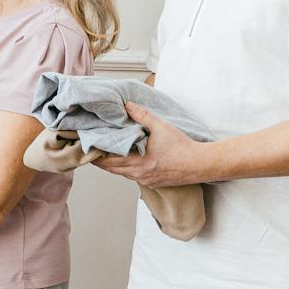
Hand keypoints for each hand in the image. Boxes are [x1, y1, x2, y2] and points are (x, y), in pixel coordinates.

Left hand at [96, 102, 211, 187]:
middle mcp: (138, 174)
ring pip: (121, 173)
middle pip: (111, 169)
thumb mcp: (161, 126)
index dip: (96, 154)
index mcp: (137, 163)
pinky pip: (132, 176)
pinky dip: (125, 168)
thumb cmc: (182, 147)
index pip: (107, 161)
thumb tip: (127, 105)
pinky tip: (126, 160)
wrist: (199, 164)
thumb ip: (142, 115)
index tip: (88, 145)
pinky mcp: (152, 182)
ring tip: (105, 152)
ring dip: (113, 164)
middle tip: (92, 148)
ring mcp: (145, 180)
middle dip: (100, 159)